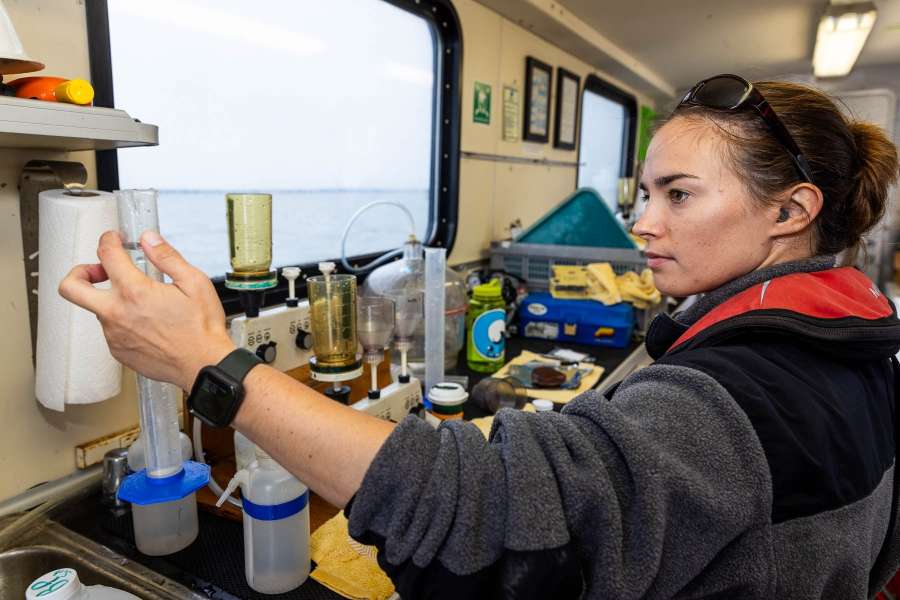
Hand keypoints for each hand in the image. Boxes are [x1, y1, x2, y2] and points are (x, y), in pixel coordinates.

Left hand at [59, 230, 236, 390]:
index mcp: (135, 291)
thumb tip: (149, 240)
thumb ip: (168, 257)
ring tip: (140, 302)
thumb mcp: (194, 282)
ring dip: (111, 300)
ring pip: (97, 310)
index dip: (108, 240)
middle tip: (98, 271)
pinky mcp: (118, 351)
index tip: (114, 240)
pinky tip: (145, 323)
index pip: (106, 254)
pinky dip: (122, 322)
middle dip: (79, 272)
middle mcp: (117, 313)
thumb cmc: (202, 328)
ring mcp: (114, 335)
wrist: (204, 365)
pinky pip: (110, 330)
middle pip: (71, 287)